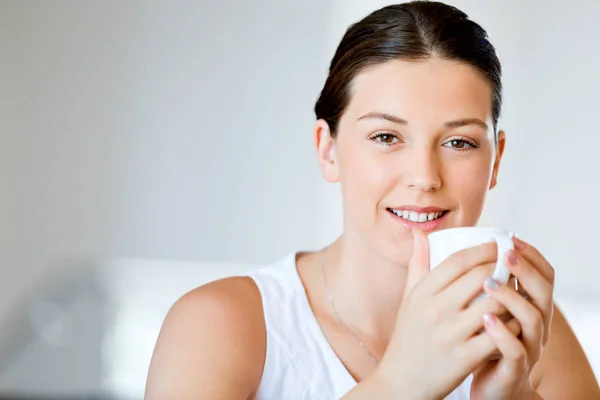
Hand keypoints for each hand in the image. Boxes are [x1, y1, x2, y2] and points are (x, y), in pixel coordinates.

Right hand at [374, 230, 520, 399]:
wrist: (402, 382)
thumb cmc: (408, 337)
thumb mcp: (408, 298)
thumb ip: (417, 264)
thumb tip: (419, 232)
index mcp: (422, 293)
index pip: (457, 261)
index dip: (482, 249)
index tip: (498, 244)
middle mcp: (435, 310)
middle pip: (480, 277)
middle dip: (503, 266)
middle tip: (514, 264)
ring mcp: (450, 334)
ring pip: (494, 303)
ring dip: (511, 294)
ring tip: (518, 289)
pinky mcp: (464, 357)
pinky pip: (498, 334)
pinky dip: (511, 324)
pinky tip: (515, 319)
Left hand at [470, 237, 554, 399]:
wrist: (486, 385)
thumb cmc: (479, 341)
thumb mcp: (478, 309)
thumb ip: (471, 281)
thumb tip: (452, 245)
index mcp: (526, 306)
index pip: (541, 274)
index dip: (531, 256)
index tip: (511, 239)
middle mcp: (533, 324)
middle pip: (543, 292)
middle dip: (525, 270)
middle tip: (505, 255)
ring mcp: (527, 346)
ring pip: (533, 319)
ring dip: (512, 298)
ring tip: (489, 284)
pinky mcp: (514, 368)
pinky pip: (515, 350)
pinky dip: (502, 333)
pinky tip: (485, 319)